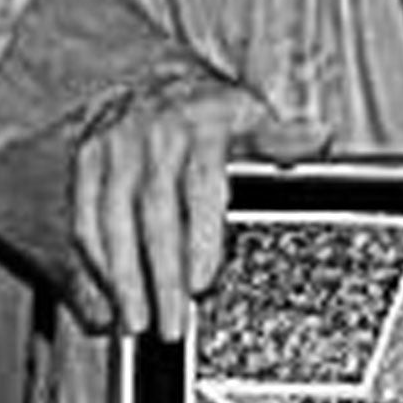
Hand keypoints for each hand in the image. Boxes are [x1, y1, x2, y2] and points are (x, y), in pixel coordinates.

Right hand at [72, 78, 330, 339]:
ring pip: (110, 221)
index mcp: (203, 124)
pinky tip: (103, 299)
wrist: (150, 79)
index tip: (201, 281)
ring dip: (121, 278)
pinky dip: (91, 264)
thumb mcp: (251, 116)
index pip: (201, 184)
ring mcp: (115, 148)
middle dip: (160, 275)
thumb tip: (317, 137)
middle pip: (154, 214)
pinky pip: (84, 220)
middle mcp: (154, 134)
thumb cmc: (206, 112)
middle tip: (170, 322)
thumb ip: (281, 139)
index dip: (201, 237)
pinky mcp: (87, 164)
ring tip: (135, 322)